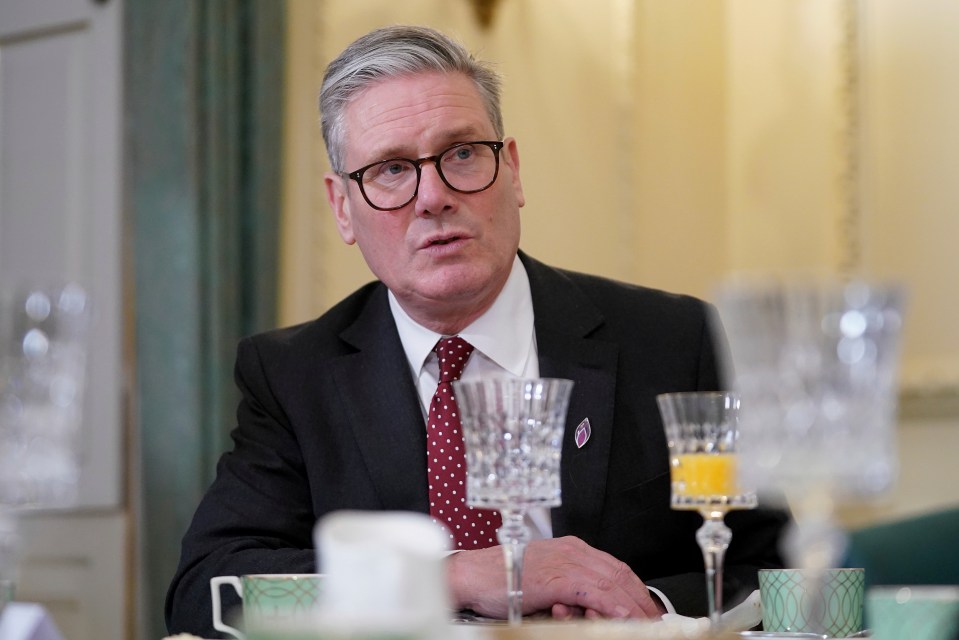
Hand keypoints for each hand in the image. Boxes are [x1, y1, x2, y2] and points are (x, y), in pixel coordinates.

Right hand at [446, 536, 665, 619]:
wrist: (473, 575)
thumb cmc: (502, 580)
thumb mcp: (545, 584)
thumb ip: (571, 594)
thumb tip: (595, 611)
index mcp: (571, 550)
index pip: (615, 569)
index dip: (636, 590)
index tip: (648, 609)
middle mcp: (572, 551)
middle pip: (620, 574)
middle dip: (642, 599)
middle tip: (656, 621)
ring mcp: (565, 562)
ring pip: (611, 583)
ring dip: (632, 606)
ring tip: (645, 624)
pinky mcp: (556, 577)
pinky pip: (593, 592)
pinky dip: (612, 605)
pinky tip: (622, 617)